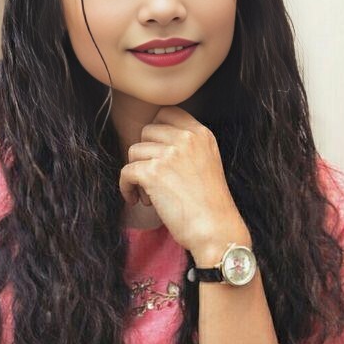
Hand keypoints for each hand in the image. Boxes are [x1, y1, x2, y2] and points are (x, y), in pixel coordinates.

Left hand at [119, 106, 242, 253]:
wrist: (216, 229)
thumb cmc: (210, 205)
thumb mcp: (208, 162)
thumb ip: (188, 147)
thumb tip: (152, 143)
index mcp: (201, 134)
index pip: (166, 113)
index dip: (155, 133)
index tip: (156, 154)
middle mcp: (186, 139)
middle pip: (147, 131)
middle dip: (145, 155)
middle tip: (154, 179)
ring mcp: (170, 154)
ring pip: (134, 151)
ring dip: (137, 174)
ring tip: (150, 195)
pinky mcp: (154, 172)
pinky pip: (126, 171)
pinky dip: (126, 187)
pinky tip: (136, 199)